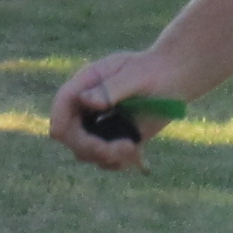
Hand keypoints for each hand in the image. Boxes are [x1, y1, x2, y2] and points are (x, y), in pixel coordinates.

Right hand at [49, 51, 181, 171]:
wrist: (171, 81)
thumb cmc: (153, 71)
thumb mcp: (136, 75)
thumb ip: (111, 88)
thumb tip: (86, 101)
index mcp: (86, 83)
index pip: (62, 103)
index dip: (61, 122)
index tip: (81, 140)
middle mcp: (85, 105)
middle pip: (68, 134)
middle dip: (92, 147)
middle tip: (125, 148)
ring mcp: (96, 124)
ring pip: (85, 151)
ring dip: (108, 156)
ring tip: (133, 148)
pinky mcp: (111, 139)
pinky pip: (104, 160)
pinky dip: (118, 160)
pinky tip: (137, 152)